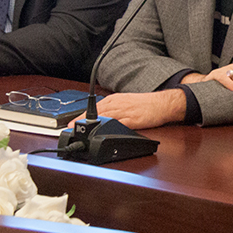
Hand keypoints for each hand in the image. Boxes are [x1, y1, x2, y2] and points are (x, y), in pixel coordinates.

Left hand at [70, 89, 185, 129]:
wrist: (163, 104)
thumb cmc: (146, 105)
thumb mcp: (126, 103)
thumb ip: (114, 110)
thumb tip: (101, 118)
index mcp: (115, 100)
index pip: (94, 107)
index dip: (81, 116)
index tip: (70, 123)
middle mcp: (117, 104)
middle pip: (95, 112)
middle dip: (81, 120)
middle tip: (69, 127)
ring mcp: (125, 111)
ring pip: (103, 117)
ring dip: (90, 124)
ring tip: (79, 131)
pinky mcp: (132, 120)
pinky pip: (118, 124)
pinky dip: (107, 128)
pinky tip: (100, 133)